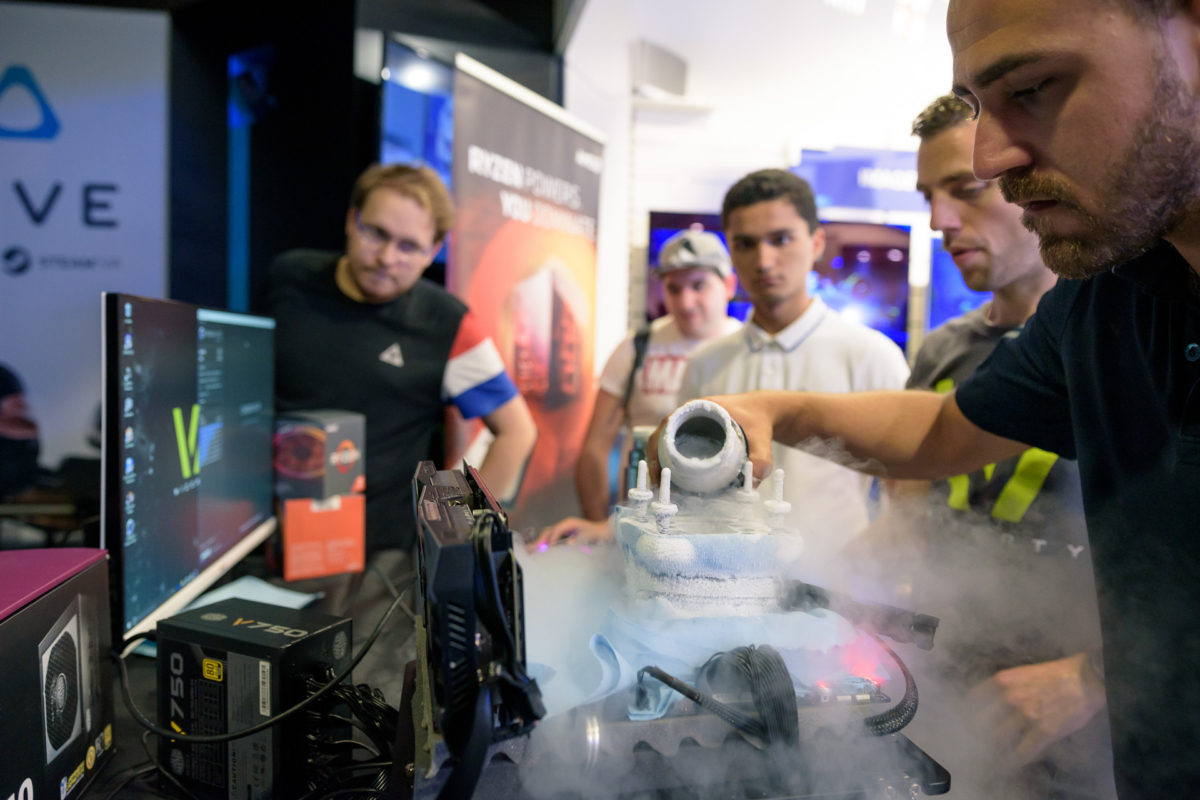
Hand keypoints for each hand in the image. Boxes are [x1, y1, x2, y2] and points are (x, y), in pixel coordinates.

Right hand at [527, 516, 611, 551]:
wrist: (604, 532)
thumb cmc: (598, 533)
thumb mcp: (592, 535)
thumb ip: (581, 538)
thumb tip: (569, 543)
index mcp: (569, 523)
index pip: (557, 530)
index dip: (551, 538)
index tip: (546, 548)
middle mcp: (564, 525)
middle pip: (548, 532)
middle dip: (540, 541)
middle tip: (531, 550)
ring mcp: (563, 530)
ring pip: (547, 535)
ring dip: (540, 543)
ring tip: (530, 551)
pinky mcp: (563, 536)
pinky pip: (551, 539)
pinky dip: (544, 544)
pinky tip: (539, 551)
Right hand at [646, 392, 779, 481]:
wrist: (764, 410)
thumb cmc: (758, 419)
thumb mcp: (761, 438)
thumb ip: (761, 459)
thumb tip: (752, 484)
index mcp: (697, 408)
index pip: (666, 426)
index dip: (656, 447)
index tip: (658, 469)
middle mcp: (689, 414)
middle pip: (662, 436)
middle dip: (655, 459)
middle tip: (659, 483)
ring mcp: (691, 423)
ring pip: (667, 442)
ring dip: (661, 460)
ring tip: (663, 484)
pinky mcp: (695, 433)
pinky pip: (677, 445)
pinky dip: (671, 459)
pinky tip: (674, 478)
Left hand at [965, 652, 1106, 768]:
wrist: (1086, 678)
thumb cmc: (1055, 673)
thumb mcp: (1022, 673)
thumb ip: (1005, 687)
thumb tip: (990, 703)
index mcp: (1002, 681)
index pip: (972, 700)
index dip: (964, 714)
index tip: (960, 722)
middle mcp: (1009, 698)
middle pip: (980, 723)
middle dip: (974, 734)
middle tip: (972, 742)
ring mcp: (1026, 716)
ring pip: (999, 739)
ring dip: (992, 750)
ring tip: (988, 756)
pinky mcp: (1044, 731)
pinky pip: (1024, 751)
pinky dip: (1015, 760)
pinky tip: (1010, 764)